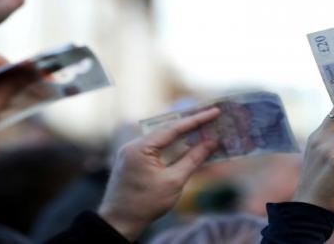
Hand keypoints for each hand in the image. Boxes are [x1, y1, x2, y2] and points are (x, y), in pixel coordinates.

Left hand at [98, 108, 220, 240]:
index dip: (196, 120)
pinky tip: (187, 145)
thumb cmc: (146, 204)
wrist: (119, 222)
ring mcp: (131, 152)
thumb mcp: (174, 181)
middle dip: (190, 124)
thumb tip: (211, 142)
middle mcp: (133, 144)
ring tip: (203, 129)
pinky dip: (171, 146)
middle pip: (166, 129)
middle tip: (211, 116)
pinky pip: (155, 147)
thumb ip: (193, 159)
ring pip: (161, 138)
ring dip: (181, 136)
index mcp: (140, 147)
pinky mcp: (132, 160)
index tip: (214, 111)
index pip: (173, 128)